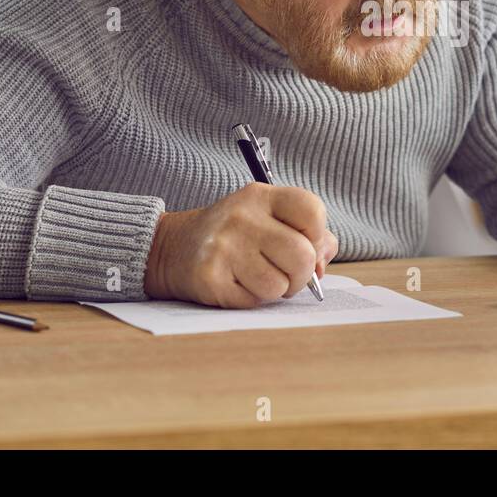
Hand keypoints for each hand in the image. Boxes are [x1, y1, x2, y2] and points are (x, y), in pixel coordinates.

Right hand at [144, 183, 337, 306]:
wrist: (175, 248)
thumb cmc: (236, 236)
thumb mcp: (269, 219)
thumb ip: (307, 235)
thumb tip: (322, 262)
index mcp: (261, 196)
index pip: (312, 210)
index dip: (318, 235)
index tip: (306, 244)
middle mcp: (242, 216)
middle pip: (302, 255)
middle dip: (302, 274)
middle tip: (286, 273)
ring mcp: (224, 246)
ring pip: (280, 285)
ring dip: (276, 290)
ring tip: (257, 276)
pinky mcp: (210, 277)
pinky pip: (254, 301)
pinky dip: (252, 299)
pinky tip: (236, 283)